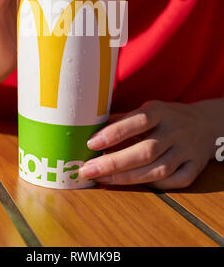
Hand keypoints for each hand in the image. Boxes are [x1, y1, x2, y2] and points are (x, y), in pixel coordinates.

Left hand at [79, 99, 222, 188]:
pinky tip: (134, 184)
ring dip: (128, 178)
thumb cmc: (167, 116)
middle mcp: (175, 130)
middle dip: (114, 163)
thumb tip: (91, 128)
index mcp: (161, 111)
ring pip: (158, 170)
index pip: (137, 121)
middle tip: (88, 170)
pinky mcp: (196, 167)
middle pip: (145, 151)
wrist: (206, 123)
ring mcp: (187, 150)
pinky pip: (175, 181)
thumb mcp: (148, 109)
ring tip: (102, 179)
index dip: (114, 133)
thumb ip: (123, 119)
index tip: (91, 143)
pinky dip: (154, 186)